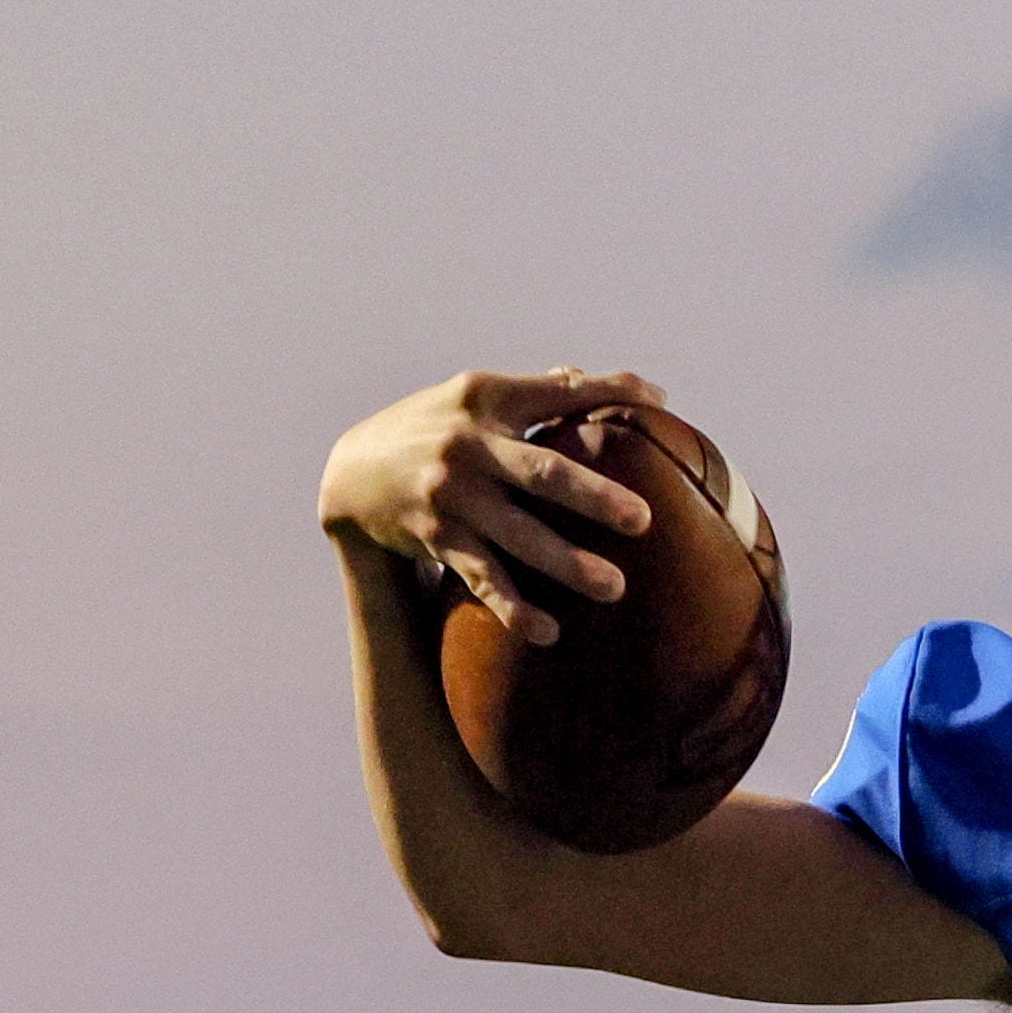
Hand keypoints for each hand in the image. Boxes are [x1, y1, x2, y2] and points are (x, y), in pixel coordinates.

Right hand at [318, 369, 664, 646]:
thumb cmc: (431, 431)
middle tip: (642, 519)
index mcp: (486, 398)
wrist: (351, 475)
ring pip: (518, 536)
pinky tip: (547, 632)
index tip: (660, 399)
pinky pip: (482, 578)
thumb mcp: (471, 400)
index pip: (560, 391)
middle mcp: (469, 444)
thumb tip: (596, 381)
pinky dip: (514, 608)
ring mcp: (452, 494)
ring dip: (567, 565)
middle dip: (594, 496)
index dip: (611, 391)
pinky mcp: (436, 536)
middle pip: (544, 472)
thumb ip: (532, 395)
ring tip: (615, 588)